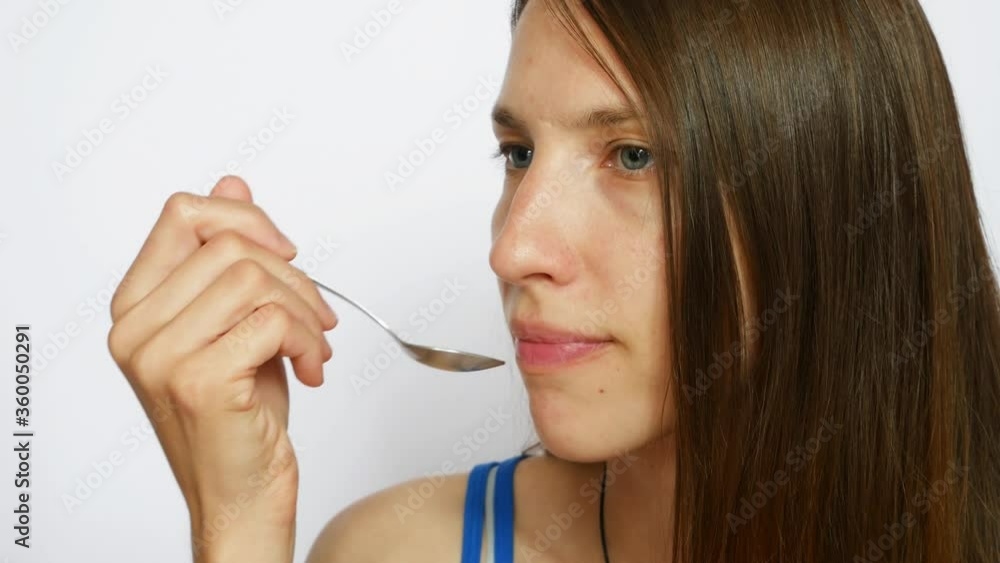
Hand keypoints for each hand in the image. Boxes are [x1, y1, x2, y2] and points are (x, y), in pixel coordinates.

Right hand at [106, 176, 337, 561]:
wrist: (242, 492)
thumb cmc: (239, 413)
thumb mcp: (235, 321)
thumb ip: (226, 255)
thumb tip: (232, 181)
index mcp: (136, 304)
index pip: (183, 212)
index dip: (247, 217)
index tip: (286, 252)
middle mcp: (135, 328)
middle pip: (231, 243)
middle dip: (295, 277)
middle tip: (317, 319)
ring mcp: (161, 354)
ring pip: (255, 278)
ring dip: (308, 313)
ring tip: (314, 349)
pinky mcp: (198, 380)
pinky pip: (273, 320)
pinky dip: (310, 342)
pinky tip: (311, 371)